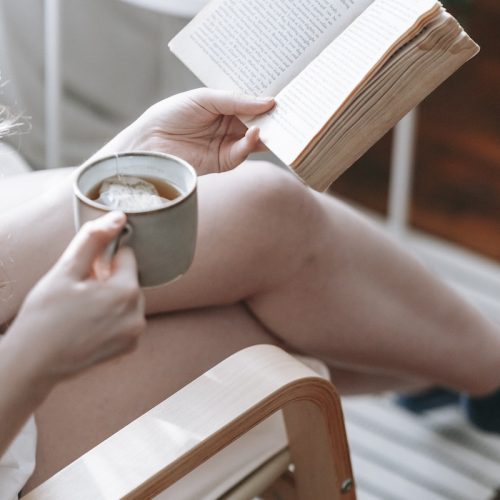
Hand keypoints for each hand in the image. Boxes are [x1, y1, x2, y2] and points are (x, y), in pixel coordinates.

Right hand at [5, 211, 145, 385]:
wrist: (32, 363)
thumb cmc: (44, 315)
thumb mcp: (65, 270)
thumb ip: (93, 239)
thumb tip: (118, 217)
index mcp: (126, 291)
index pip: (126, 256)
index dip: (103, 260)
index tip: (84, 274)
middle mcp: (138, 314)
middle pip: (128, 279)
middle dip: (107, 280)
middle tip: (78, 294)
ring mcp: (135, 334)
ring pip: (127, 299)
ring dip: (110, 299)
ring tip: (81, 311)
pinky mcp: (129, 348)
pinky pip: (126, 320)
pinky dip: (112, 319)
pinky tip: (88, 326)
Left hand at [91, 88, 274, 174]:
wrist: (149, 143)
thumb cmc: (172, 114)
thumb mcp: (205, 99)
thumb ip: (236, 101)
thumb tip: (269, 102)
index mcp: (224, 107)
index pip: (251, 104)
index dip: (266, 102)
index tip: (285, 97)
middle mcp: (228, 126)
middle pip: (257, 122)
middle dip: (272, 118)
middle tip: (290, 112)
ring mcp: (227, 144)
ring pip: (255, 140)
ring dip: (267, 132)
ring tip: (276, 123)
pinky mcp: (223, 162)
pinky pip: (243, 153)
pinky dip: (251, 144)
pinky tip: (256, 133)